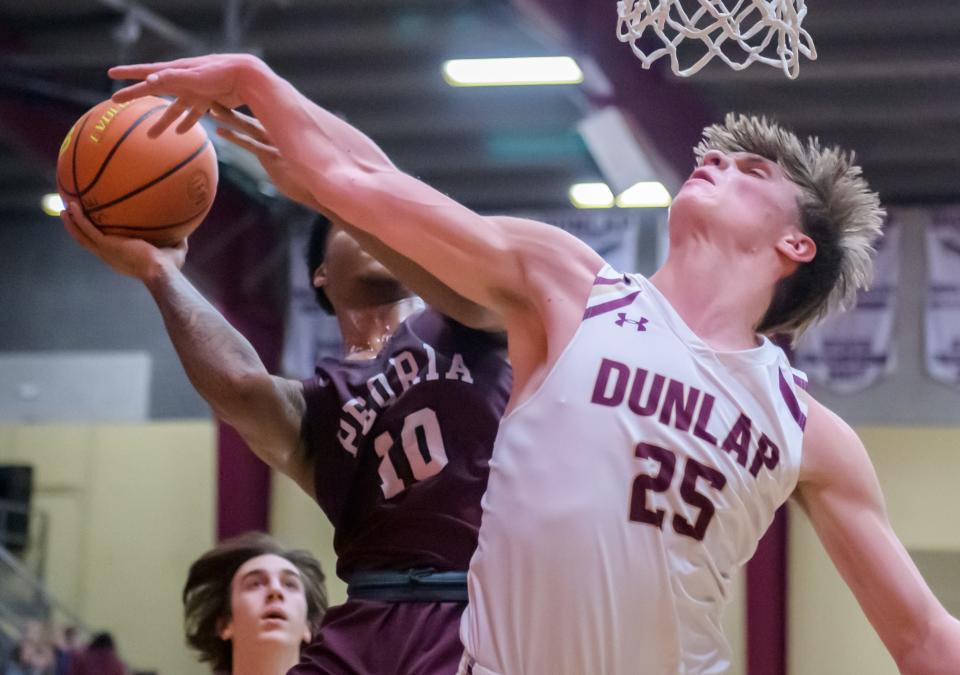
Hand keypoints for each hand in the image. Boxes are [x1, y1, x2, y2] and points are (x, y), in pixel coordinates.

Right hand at [60, 200, 186, 281]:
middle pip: (88, 241)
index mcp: (122, 257)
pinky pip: (87, 229)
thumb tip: (186, 230)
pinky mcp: (105, 245)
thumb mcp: (175, 250)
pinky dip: (78, 218)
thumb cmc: (169, 266)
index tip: (97, 227)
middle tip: (72, 216)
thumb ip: (177, 239)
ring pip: (82, 236)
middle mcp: (110, 256)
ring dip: (72, 223)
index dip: (100, 238)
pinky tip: (72, 205)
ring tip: (65, 209)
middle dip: (79, 229)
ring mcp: (105, 251)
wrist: (161, 271)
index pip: (107, 246)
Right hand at [108, 53, 267, 136]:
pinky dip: (187, 123)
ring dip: (162, 122)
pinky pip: (194, 114)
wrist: (247, 78)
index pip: (147, 72)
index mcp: (176, 71)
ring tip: (150, 136)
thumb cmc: (222, 74)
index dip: (128, 73)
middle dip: (135, 95)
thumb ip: (173, 79)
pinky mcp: (208, 100)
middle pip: (154, 90)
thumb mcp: (194, 77)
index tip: (111, 73)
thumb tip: (149, 81)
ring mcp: (195, 91)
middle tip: (115, 101)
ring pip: (174, 109)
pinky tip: (180, 133)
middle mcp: (182, 80)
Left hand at [209, 103, 319, 207]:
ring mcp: (275, 144)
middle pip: (249, 115)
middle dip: (231, 104)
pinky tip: (219, 132)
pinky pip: (250, 145)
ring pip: (247, 126)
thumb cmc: (303, 180)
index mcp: (280, 131)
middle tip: (211, 93)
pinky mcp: (273, 157)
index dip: (242, 104)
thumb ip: (281, 153)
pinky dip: (234, 137)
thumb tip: (275, 152)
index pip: (259, 113)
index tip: (226, 95)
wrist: (318, 190)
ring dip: (229, 117)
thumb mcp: (292, 163)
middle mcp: (277, 134)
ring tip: (211, 110)